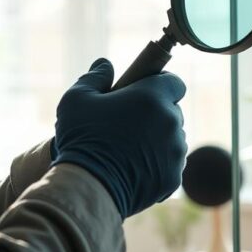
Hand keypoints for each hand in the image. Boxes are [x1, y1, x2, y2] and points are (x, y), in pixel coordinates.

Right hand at [51, 58, 187, 217]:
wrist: (88, 186)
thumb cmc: (82, 139)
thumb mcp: (77, 99)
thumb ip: (94, 77)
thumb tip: (105, 65)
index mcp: (152, 97)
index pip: (174, 82)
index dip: (160, 84)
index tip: (144, 91)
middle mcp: (171, 122)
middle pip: (172, 111)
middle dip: (156, 114)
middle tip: (128, 123)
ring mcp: (175, 152)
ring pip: (172, 139)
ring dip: (158, 140)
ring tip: (129, 149)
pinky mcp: (173, 177)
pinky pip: (170, 165)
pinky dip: (157, 165)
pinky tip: (134, 168)